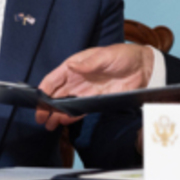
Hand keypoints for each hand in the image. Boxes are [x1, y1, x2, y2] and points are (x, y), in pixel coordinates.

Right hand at [34, 44, 154, 129]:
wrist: (143, 67)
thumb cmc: (123, 55)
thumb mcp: (106, 56)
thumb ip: (89, 63)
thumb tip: (71, 65)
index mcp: (76, 65)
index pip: (55, 78)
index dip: (44, 88)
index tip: (36, 99)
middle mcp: (78, 78)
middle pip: (57, 93)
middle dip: (46, 105)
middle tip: (40, 117)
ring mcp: (86, 90)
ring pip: (66, 103)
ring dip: (57, 113)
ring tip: (48, 124)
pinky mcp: (96, 100)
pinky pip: (80, 109)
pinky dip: (72, 116)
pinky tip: (64, 121)